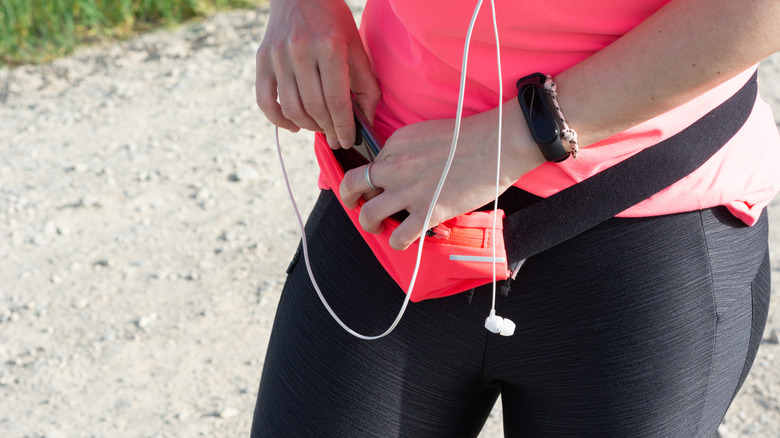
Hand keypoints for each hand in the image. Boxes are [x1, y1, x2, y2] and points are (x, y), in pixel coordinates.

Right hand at [255, 0, 380, 147]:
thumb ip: (365, 84)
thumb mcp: (355, 46)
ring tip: (320, 128)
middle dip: (328, 129)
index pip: (337, 100)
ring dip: (309, 126)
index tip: (348, 140)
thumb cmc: (333, 20)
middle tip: (336, 137)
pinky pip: (265, 101)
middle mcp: (301, 52)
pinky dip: (279, 120)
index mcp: (329, 47)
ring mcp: (278, 56)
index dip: (344, 126)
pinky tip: (295, 126)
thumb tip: (366, 120)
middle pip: (315, 107)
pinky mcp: (262, 60)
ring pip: (292, 108)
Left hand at [340, 104, 543, 250]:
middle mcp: (395, 166)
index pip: (372, 163)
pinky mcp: (427, 212)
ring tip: (378, 226)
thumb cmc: (471, 136)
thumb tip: (403, 170)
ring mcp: (409, 190)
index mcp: (396, 143)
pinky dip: (398, 242)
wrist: (498, 144)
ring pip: (368, 214)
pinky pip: (399, 237)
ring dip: (368, 224)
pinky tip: (405, 239)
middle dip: (349, 198)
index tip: (385, 183)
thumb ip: (409, 150)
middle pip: (353, 185)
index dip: (376, 176)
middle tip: (357, 204)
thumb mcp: (428, 132)